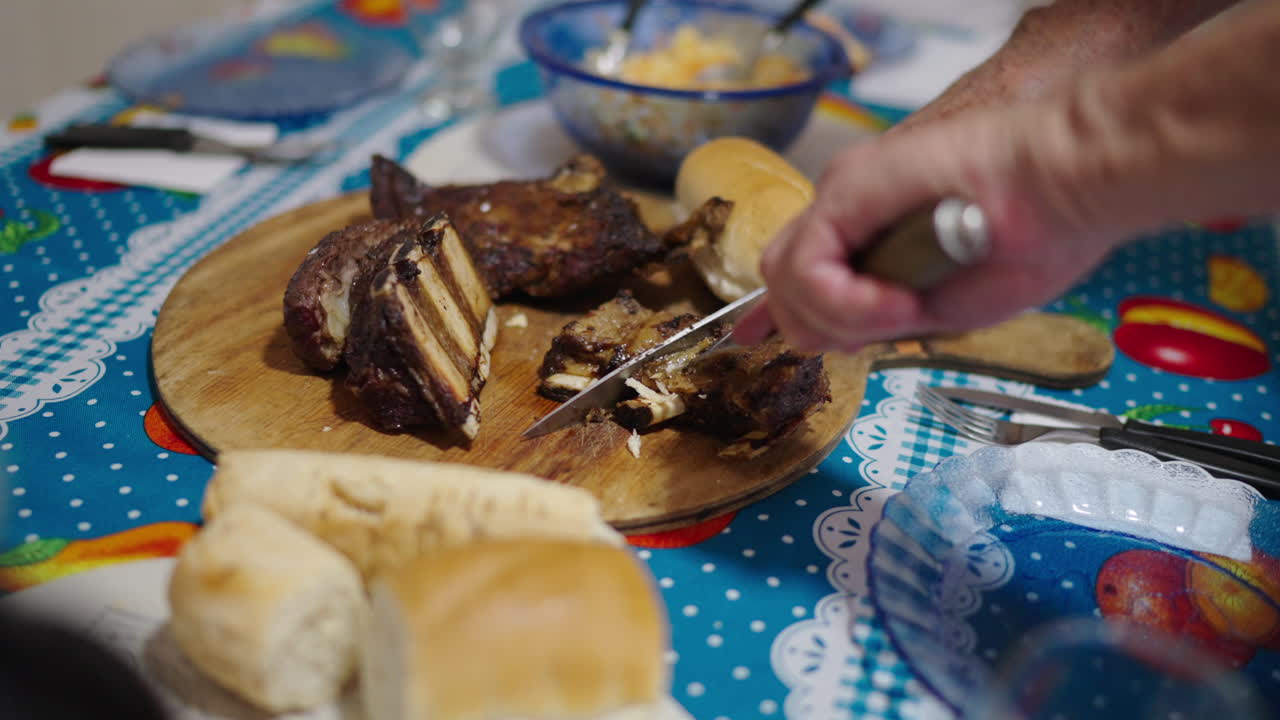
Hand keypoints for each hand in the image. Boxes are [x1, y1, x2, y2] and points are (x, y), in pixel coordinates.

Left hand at [733, 103, 1121, 352]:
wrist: (1068, 187)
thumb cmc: (1031, 240)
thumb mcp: (941, 304)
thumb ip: (880, 318)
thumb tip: (838, 338)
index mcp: (866, 234)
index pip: (794, 273)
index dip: (769, 313)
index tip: (748, 342)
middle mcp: (845, 209)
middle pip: (782, 281)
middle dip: (817, 326)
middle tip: (885, 326)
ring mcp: (843, 193)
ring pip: (787, 278)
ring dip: (842, 315)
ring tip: (904, 310)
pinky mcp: (848, 186)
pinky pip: (811, 266)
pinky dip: (848, 298)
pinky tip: (898, 301)